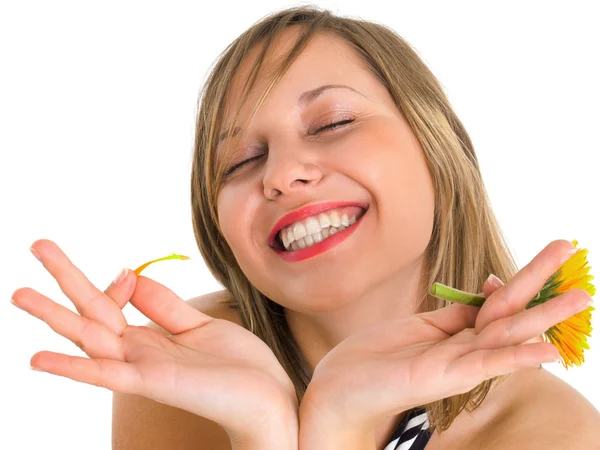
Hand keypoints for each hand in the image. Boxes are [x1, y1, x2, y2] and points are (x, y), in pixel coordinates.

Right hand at [12, 239, 297, 441]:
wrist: (269, 396)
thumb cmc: (237, 365)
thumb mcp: (200, 324)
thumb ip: (165, 304)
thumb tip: (131, 274)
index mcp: (149, 337)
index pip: (113, 304)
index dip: (112, 282)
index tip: (125, 270)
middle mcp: (138, 352)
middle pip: (92, 311)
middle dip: (65, 278)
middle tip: (36, 244)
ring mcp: (143, 368)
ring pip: (90, 338)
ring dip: (54, 316)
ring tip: (20, 293)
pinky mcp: (155, 382)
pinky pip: (108, 375)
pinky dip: (74, 367)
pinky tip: (40, 358)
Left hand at [300, 240, 590, 432]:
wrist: (342, 385)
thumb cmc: (378, 356)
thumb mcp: (421, 325)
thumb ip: (456, 313)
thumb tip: (488, 290)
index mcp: (459, 334)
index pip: (497, 304)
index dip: (510, 282)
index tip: (511, 268)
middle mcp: (466, 349)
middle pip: (510, 312)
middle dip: (541, 284)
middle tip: (572, 256)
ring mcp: (458, 364)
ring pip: (507, 335)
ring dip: (544, 316)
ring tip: (579, 296)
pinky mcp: (445, 376)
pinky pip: (486, 365)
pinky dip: (515, 357)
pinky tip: (545, 350)